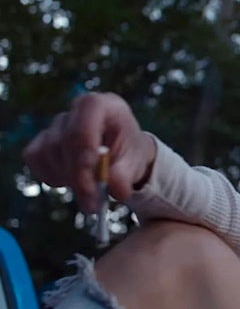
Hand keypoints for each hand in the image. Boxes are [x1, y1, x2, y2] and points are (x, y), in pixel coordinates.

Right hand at [23, 93, 156, 212]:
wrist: (122, 156)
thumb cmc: (129, 153)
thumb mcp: (135, 163)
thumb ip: (125, 175)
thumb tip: (116, 190)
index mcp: (104, 105)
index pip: (88, 111)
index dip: (86, 142)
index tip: (90, 173)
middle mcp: (77, 109)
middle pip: (66, 137)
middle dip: (78, 174)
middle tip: (91, 203)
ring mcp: (57, 123)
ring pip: (49, 150)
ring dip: (67, 178)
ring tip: (89, 194)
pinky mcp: (42, 139)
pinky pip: (35, 156)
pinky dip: (50, 175)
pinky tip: (70, 181)